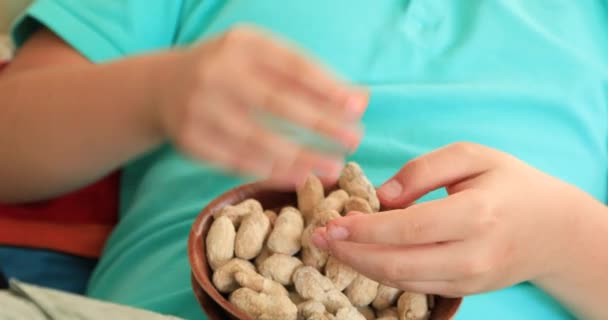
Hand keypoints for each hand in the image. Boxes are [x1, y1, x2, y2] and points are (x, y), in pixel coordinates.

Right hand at [156, 25, 366, 186]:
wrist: (163, 86)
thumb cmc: (229, 71)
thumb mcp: (261, 59)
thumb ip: (307, 76)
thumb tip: (358, 99)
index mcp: (242, 44)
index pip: (292, 66)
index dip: (327, 88)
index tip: (357, 108)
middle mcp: (217, 72)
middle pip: (277, 102)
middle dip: (321, 123)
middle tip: (354, 140)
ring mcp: (199, 107)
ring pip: (258, 138)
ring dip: (300, 156)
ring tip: (333, 167)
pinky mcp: (190, 140)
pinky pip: (237, 160)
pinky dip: (271, 170)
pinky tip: (299, 176)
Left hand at [313, 142, 595, 296]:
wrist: (553, 229)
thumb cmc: (510, 184)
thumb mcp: (472, 156)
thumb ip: (423, 170)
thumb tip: (381, 196)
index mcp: (475, 214)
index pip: (406, 229)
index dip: (361, 230)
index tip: (328, 222)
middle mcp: (472, 255)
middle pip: (396, 264)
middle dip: (349, 253)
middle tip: (317, 238)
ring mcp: (469, 280)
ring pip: (402, 281)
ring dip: (360, 266)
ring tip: (331, 247)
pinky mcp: (464, 291)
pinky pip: (415, 287)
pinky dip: (382, 274)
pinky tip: (362, 257)